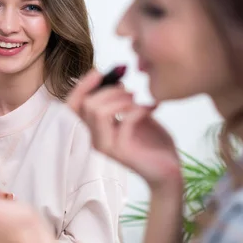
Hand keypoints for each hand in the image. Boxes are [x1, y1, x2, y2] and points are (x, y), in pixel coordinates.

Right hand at [67, 70, 181, 191]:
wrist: (169, 170)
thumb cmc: (153, 142)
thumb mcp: (136, 114)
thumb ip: (123, 99)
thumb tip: (118, 75)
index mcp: (96, 129)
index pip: (73, 105)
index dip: (81, 86)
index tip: (99, 72)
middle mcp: (96, 138)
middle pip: (85, 105)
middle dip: (108, 90)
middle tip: (129, 90)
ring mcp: (106, 146)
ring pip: (97, 112)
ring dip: (120, 99)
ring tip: (137, 99)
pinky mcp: (121, 151)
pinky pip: (124, 121)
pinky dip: (138, 109)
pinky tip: (152, 109)